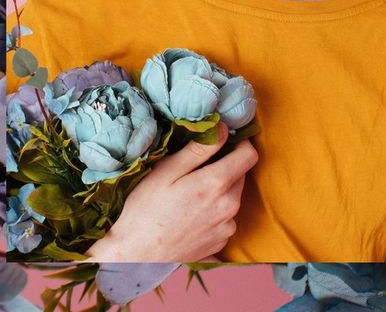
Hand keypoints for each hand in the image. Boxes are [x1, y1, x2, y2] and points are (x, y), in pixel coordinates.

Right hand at [86, 123, 257, 261]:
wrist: (136, 256)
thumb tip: (222, 128)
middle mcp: (229, 207)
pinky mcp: (221, 242)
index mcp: (216, 184)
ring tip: (190, 193)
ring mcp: (226, 227)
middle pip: (240, 174)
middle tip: (197, 168)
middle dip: (226, 166)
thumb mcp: (168, 170)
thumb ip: (199, 148)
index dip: (240, 143)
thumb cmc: (146, 209)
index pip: (249, 155)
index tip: (224, 140)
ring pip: (233, 195)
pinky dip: (216, 210)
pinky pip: (226, 217)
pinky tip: (192, 213)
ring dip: (221, 189)